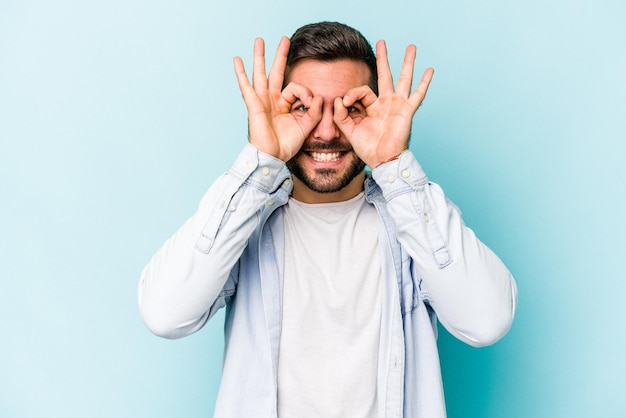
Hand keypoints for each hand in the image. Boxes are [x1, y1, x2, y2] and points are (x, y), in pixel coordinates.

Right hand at [233, 37, 322, 161]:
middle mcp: (272, 100)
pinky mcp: (254, 105)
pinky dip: (241, 73)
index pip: (296, 87)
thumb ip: (314, 111)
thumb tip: (319, 96)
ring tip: (259, 40)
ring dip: (260, 56)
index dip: (306, 92)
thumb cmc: (286, 144)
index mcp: (284, 104)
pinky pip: (246, 87)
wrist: (273, 156)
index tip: (311, 102)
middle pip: (276, 72)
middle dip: (281, 55)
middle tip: (285, 39)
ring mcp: (262, 101)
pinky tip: (237, 59)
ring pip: (260, 73)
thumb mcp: (306, 126)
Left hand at [334, 40, 433, 167]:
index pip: (361, 91)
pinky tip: (429, 70)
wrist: (382, 160)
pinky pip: (417, 95)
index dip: (351, 94)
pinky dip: (424, 83)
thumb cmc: (368, 148)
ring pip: (403, 79)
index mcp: (372, 107)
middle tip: (381, 41)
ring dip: (407, 62)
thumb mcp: (349, 130)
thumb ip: (341, 115)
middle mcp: (386, 103)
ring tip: (411, 47)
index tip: (344, 103)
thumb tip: (337, 100)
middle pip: (385, 75)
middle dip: (382, 59)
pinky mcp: (407, 112)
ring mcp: (398, 105)